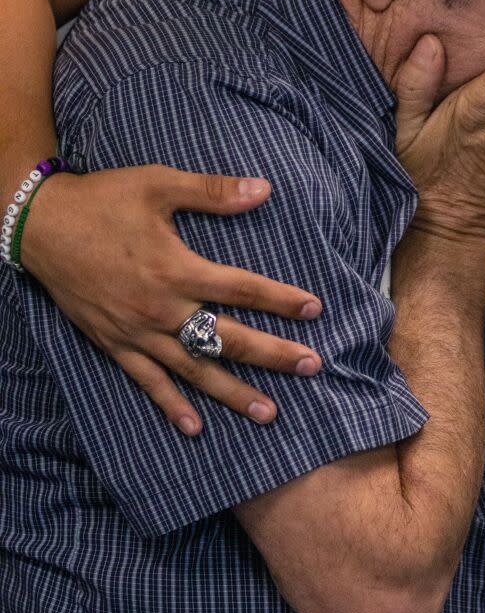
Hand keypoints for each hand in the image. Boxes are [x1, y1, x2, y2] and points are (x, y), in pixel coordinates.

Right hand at [21, 167, 324, 435]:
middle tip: (312, 367)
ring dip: (232, 392)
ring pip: (194, 370)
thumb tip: (263, 189)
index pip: (242, 288)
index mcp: (177, 269)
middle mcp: (161, 309)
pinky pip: (147, 382)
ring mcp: (137, 332)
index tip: (315, 309)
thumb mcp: (159, 184)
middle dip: (273, 355)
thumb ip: (212, 191)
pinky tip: (194, 428)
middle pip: (227, 338)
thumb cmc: (104, 200)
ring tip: (269, 412)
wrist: (40, 225)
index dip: (281, 300)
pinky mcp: (114, 344)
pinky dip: (171, 406)